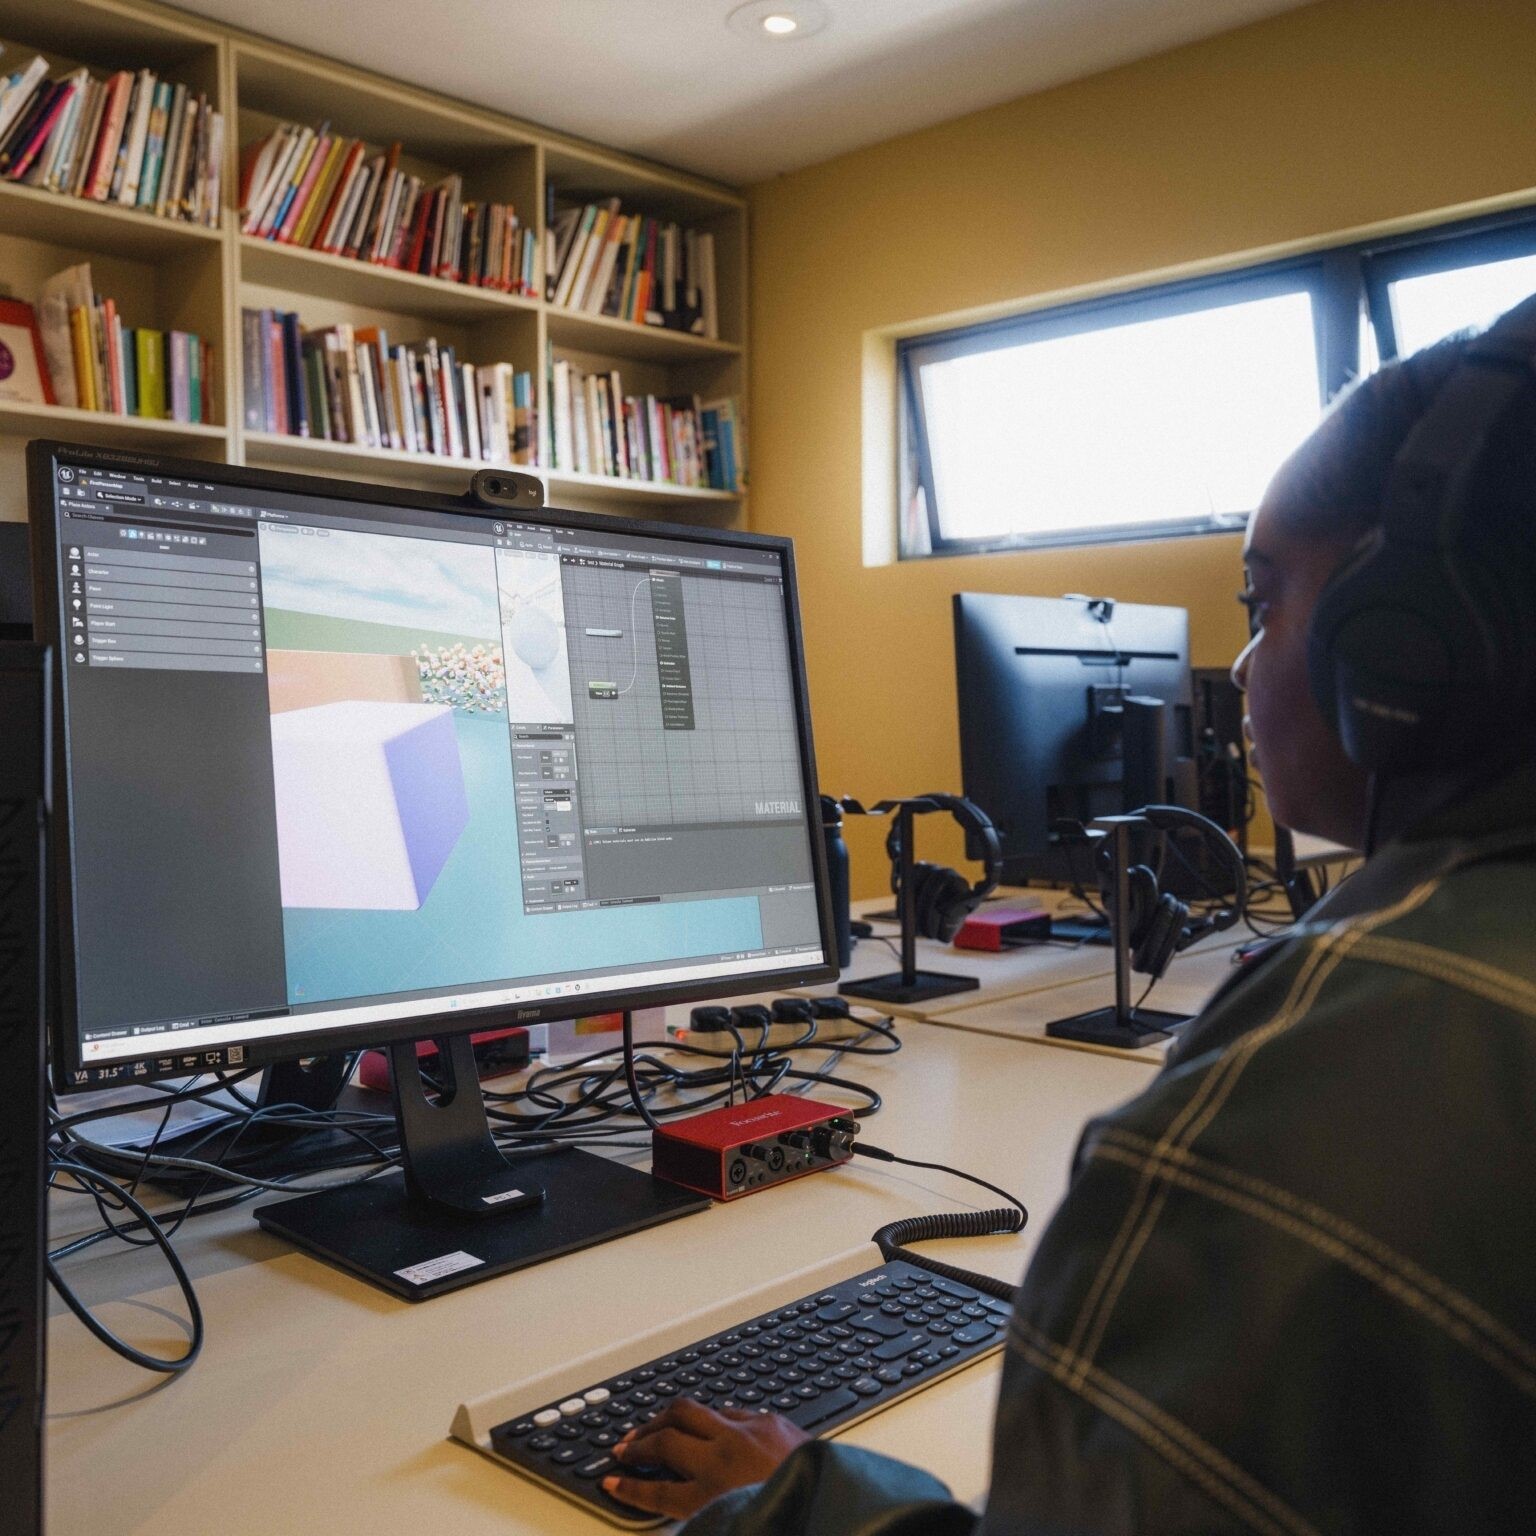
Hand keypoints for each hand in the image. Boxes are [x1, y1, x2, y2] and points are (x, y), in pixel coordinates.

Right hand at [602, 1398, 809, 1519]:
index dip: (629, 1489)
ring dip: (666, 1418)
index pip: (656, 1492)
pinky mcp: (771, 1421)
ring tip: (652, 1426)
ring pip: (691, 1411)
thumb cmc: (792, 1523)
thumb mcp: (739, 1525)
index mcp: (714, 1495)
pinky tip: (703, 1422)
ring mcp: (749, 1433)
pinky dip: (709, 1416)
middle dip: (639, 1442)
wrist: (843, 1510)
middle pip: (667, 1440)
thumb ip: (708, 1515)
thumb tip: (686, 1507)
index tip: (610, 1482)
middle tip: (623, 1447)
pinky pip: (728, 1410)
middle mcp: (726, 1459)